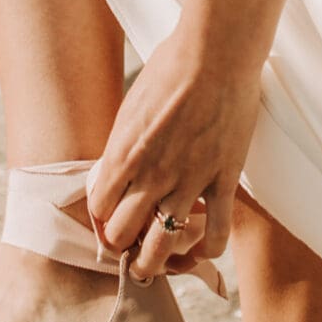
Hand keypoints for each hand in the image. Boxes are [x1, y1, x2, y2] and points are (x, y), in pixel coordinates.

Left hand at [87, 29, 262, 282]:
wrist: (215, 54)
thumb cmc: (172, 67)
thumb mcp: (131, 105)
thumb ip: (123, 142)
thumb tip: (114, 166)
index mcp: (123, 153)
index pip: (99, 207)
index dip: (102, 218)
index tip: (109, 219)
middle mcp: (150, 175)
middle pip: (122, 233)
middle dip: (120, 244)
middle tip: (126, 246)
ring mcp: (187, 182)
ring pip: (162, 246)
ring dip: (153, 263)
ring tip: (151, 267)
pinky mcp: (223, 180)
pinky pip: (215, 233)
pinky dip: (208, 249)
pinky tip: (204, 248)